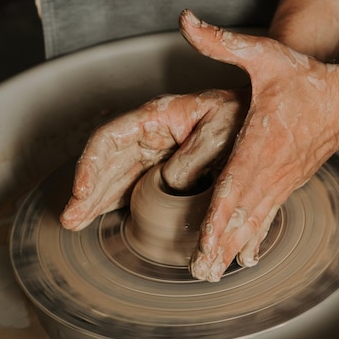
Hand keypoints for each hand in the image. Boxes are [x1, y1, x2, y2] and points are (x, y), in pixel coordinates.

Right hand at [60, 87, 248, 230]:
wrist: (267, 122)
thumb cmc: (243, 116)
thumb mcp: (221, 130)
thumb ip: (194, 155)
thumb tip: (169, 183)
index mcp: (159, 116)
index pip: (112, 137)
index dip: (91, 163)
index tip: (82, 191)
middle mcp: (151, 134)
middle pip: (108, 161)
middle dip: (88, 190)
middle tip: (71, 219)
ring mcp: (157, 154)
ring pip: (117, 176)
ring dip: (96, 200)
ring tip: (75, 222)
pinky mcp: (166, 172)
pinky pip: (134, 186)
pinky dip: (116, 202)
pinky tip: (101, 217)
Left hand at [177, 9, 338, 280]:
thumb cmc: (303, 78)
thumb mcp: (262, 53)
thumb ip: (220, 41)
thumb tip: (185, 20)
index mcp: (260, 141)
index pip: (234, 185)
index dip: (218, 217)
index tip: (203, 244)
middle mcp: (270, 168)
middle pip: (241, 214)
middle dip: (220, 246)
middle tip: (200, 275)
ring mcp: (281, 180)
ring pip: (255, 222)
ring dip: (233, 249)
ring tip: (215, 274)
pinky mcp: (288, 184)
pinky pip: (269, 217)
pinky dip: (255, 240)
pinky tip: (245, 260)